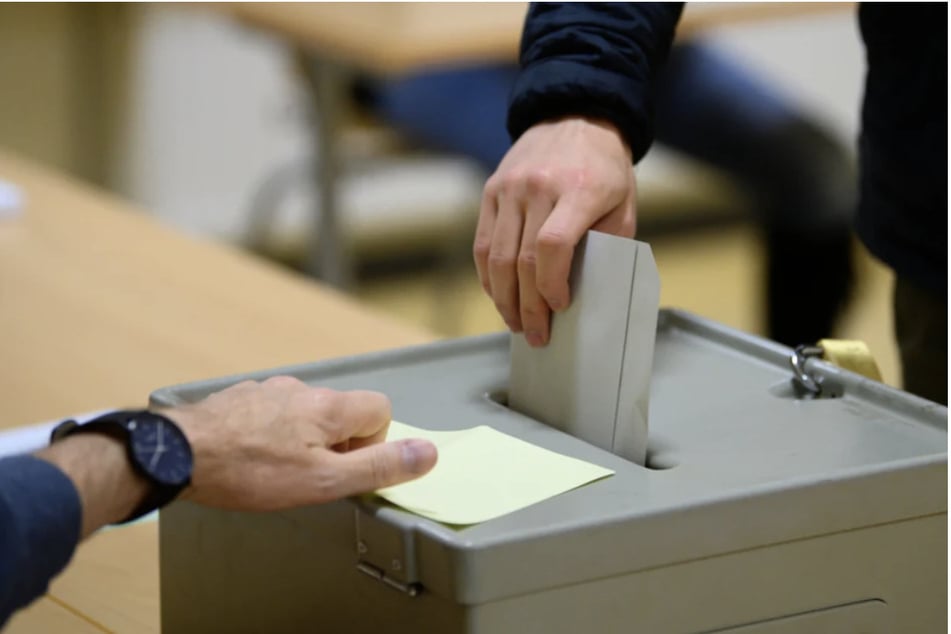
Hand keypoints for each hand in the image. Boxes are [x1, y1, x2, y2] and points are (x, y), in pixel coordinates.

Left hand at [166, 377, 437, 511]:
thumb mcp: (324, 481)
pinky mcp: (239, 399)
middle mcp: (301, 390)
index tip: (343, 468)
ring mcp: (268, 391)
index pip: (379, 410)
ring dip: (300, 440)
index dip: (371, 444)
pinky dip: (270, 435)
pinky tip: (249, 458)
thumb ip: (378, 467)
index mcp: (328, 407)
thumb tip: (426, 454)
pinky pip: (271, 414)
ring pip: (304, 414)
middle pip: (341, 413)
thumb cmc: (250, 471)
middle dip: (334, 446)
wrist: (178, 454)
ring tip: (272, 471)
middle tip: (306, 477)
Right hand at [474, 117, 635, 346]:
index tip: (561, 306)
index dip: (551, 284)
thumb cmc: (605, 170)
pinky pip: (482, 243)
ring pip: (496, 257)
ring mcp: (509, 188)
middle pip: (521, 260)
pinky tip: (499, 296)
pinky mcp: (491, 191)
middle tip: (536, 334)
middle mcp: (538, 187)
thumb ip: (608, 244)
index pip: (552, 246)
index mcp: (578, 190)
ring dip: (503, 298)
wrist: (575, 117)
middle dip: (528, 306)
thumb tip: (586, 292)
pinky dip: (488, 276)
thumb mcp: (623, 204)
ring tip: (515, 323)